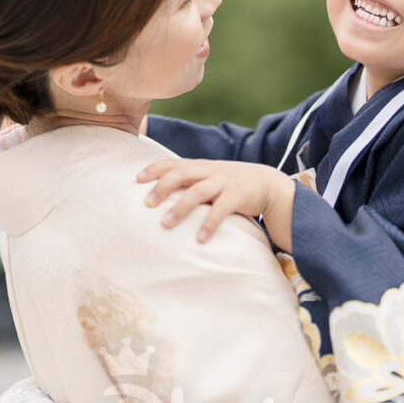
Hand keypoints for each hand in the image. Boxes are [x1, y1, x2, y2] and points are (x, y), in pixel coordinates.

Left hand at [137, 159, 295, 249]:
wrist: (267, 183)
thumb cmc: (230, 184)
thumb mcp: (210, 178)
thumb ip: (190, 183)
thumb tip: (159, 197)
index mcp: (200, 167)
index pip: (173, 163)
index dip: (154, 169)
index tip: (136, 179)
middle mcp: (209, 171)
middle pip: (181, 174)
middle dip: (162, 187)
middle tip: (146, 203)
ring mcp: (224, 182)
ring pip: (197, 192)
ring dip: (180, 208)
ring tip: (165, 224)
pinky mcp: (238, 196)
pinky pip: (221, 210)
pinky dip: (209, 224)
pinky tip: (200, 239)